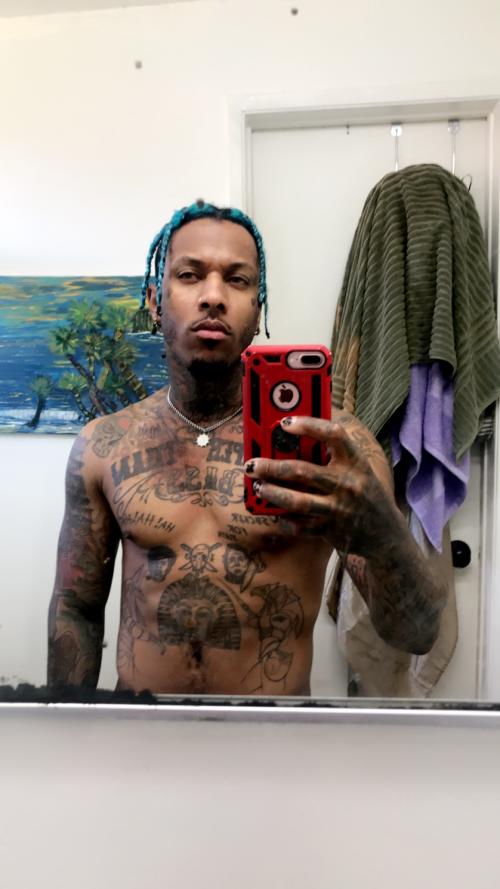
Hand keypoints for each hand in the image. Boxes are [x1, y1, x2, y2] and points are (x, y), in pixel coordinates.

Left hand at [244, 410, 400, 556]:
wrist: (385, 534)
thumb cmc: (365, 492)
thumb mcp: (358, 469)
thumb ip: (333, 455)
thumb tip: (293, 437)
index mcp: (356, 461)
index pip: (334, 435)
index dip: (309, 425)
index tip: (285, 423)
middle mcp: (348, 484)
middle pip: (303, 471)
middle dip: (272, 467)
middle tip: (252, 464)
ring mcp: (339, 509)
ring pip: (297, 501)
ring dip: (273, 493)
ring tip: (258, 487)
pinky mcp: (331, 530)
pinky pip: (301, 525)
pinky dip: (285, 519)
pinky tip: (276, 512)